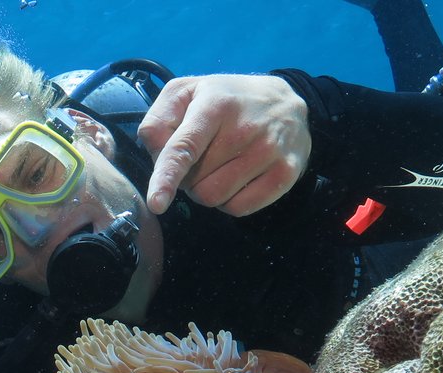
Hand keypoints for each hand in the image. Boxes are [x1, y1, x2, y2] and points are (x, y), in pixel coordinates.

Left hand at [138, 74, 310, 216]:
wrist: (286, 101)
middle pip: (195, 183)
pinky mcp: (285, 173)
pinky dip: (230, 200)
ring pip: (214, 198)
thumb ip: (159, 120)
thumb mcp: (186, 93)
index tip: (157, 204)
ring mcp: (269, 152)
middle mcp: (245, 128)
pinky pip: (239, 208)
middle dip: (188, 177)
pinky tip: (237, 177)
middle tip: (203, 156)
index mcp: (215, 105)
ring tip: (220, 165)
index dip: (166, 178)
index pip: (184, 148)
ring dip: (207, 190)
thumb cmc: (225, 100)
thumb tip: (156, 153)